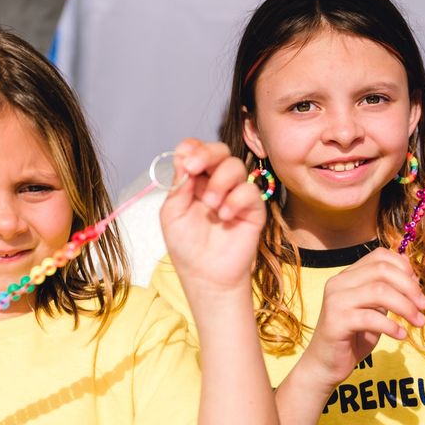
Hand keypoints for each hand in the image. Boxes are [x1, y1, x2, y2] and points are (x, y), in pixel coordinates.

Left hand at [159, 138, 266, 294]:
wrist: (206, 275)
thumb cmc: (186, 247)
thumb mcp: (172, 214)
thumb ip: (179, 185)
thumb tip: (184, 158)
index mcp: (194, 181)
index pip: (196, 151)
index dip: (193, 149)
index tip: (186, 160)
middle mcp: (215, 183)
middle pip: (219, 151)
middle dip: (207, 154)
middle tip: (196, 168)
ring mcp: (235, 194)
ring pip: (235, 166)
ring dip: (220, 182)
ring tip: (211, 205)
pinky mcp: (253, 208)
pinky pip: (250, 190)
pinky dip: (236, 200)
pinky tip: (225, 217)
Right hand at [302, 248, 424, 386]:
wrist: (326, 364)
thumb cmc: (353, 337)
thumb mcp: (374, 309)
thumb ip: (388, 290)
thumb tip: (410, 271)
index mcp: (347, 276)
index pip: (379, 256)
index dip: (404, 268)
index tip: (418, 289)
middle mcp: (338, 283)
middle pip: (382, 270)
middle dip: (410, 287)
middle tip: (423, 306)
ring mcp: (335, 301)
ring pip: (379, 291)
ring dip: (405, 307)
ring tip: (418, 322)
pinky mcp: (336, 322)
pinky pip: (370, 318)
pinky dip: (392, 326)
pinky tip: (401, 335)